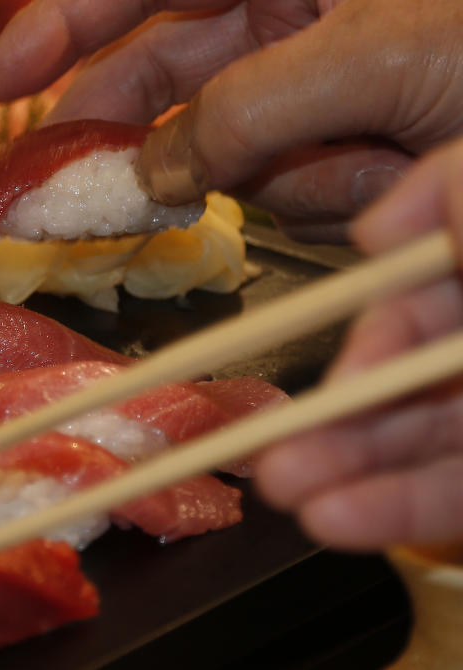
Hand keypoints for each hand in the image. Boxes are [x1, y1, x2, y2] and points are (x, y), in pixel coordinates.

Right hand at [0, 0, 462, 240]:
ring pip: (235, 154)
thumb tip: (149, 171)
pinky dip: (330, 195)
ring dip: (283, 172)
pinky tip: (389, 174)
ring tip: (373, 158)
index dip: (60, 26)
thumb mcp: (385, 51)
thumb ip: (249, 105)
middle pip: (166, 74)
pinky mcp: (347, 146)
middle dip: (129, 131)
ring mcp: (316, 88)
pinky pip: (295, 190)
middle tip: (64, 194)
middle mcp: (291, 15)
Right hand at [255, 137, 462, 550]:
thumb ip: (448, 184)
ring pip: (431, 433)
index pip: (410, 294)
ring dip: (356, 472)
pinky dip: (414, 504)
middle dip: (332, 420)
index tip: (269, 353)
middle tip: (263, 458)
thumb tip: (379, 235)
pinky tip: (344, 518)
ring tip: (289, 496)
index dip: (349, 332)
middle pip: (407, 376)